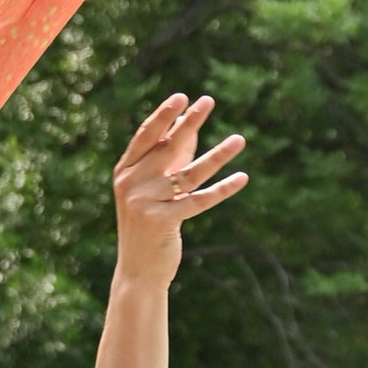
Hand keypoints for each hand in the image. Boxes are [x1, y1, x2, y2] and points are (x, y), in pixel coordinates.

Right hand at [113, 93, 246, 289]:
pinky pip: (199, 201)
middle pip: (167, 147)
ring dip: (218, 155)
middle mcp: (131, 184)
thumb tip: (190, 126)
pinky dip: (222, 189)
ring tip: (240, 139)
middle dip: (189, 123)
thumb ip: (170, 159)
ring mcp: (145, 203)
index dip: (165, 115)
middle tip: (208, 101)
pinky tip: (241, 177)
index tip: (184, 97)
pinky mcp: (162, 222)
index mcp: (125, 171)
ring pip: (190, 174)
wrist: (138, 270)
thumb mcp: (154, 189)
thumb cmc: (148, 225)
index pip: (146, 136)